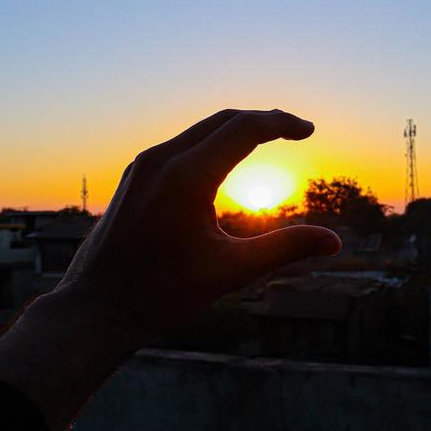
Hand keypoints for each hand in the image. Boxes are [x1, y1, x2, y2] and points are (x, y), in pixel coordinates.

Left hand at [57, 109, 340, 342]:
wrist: (95, 309)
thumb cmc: (161, 294)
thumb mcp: (230, 271)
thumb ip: (284, 250)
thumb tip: (334, 242)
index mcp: (185, 177)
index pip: (243, 128)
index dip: (281, 123)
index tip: (309, 130)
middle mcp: (160, 160)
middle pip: (222, 120)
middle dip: (262, 120)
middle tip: (295, 130)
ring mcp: (142, 166)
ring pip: (199, 130)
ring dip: (235, 130)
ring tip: (266, 140)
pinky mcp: (133, 177)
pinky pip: (179, 145)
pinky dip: (210, 143)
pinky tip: (223, 162)